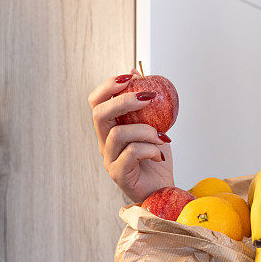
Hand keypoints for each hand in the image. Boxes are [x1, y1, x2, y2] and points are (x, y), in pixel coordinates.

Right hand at [89, 68, 174, 203]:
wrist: (164, 190)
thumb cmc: (156, 158)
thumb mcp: (154, 125)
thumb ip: (145, 103)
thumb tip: (136, 71)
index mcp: (110, 129)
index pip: (96, 102)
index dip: (108, 86)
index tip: (130, 77)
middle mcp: (105, 143)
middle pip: (99, 114)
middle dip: (124, 101)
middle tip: (148, 97)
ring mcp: (109, 159)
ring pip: (119, 134)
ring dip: (146, 130)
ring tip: (161, 137)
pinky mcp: (118, 174)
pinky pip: (131, 153)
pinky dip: (150, 149)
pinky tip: (160, 154)